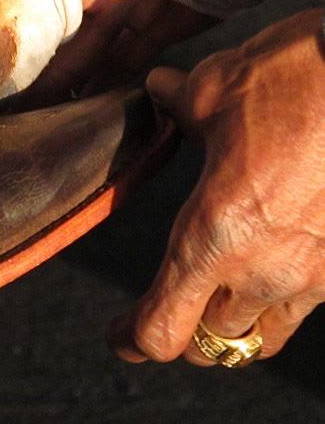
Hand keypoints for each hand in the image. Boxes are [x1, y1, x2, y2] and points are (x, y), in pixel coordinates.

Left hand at [108, 9, 324, 363]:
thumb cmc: (298, 80)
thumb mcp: (216, 88)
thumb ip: (180, 103)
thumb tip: (160, 90)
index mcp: (214, 236)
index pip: (163, 328)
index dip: (133, 340)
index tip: (119, 336)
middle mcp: (265, 269)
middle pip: (209, 344)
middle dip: (180, 335)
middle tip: (160, 318)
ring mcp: (316, 272)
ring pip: (261, 334)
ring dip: (231, 328)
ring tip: (211, 306)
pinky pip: (304, 303)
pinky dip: (277, 301)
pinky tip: (268, 269)